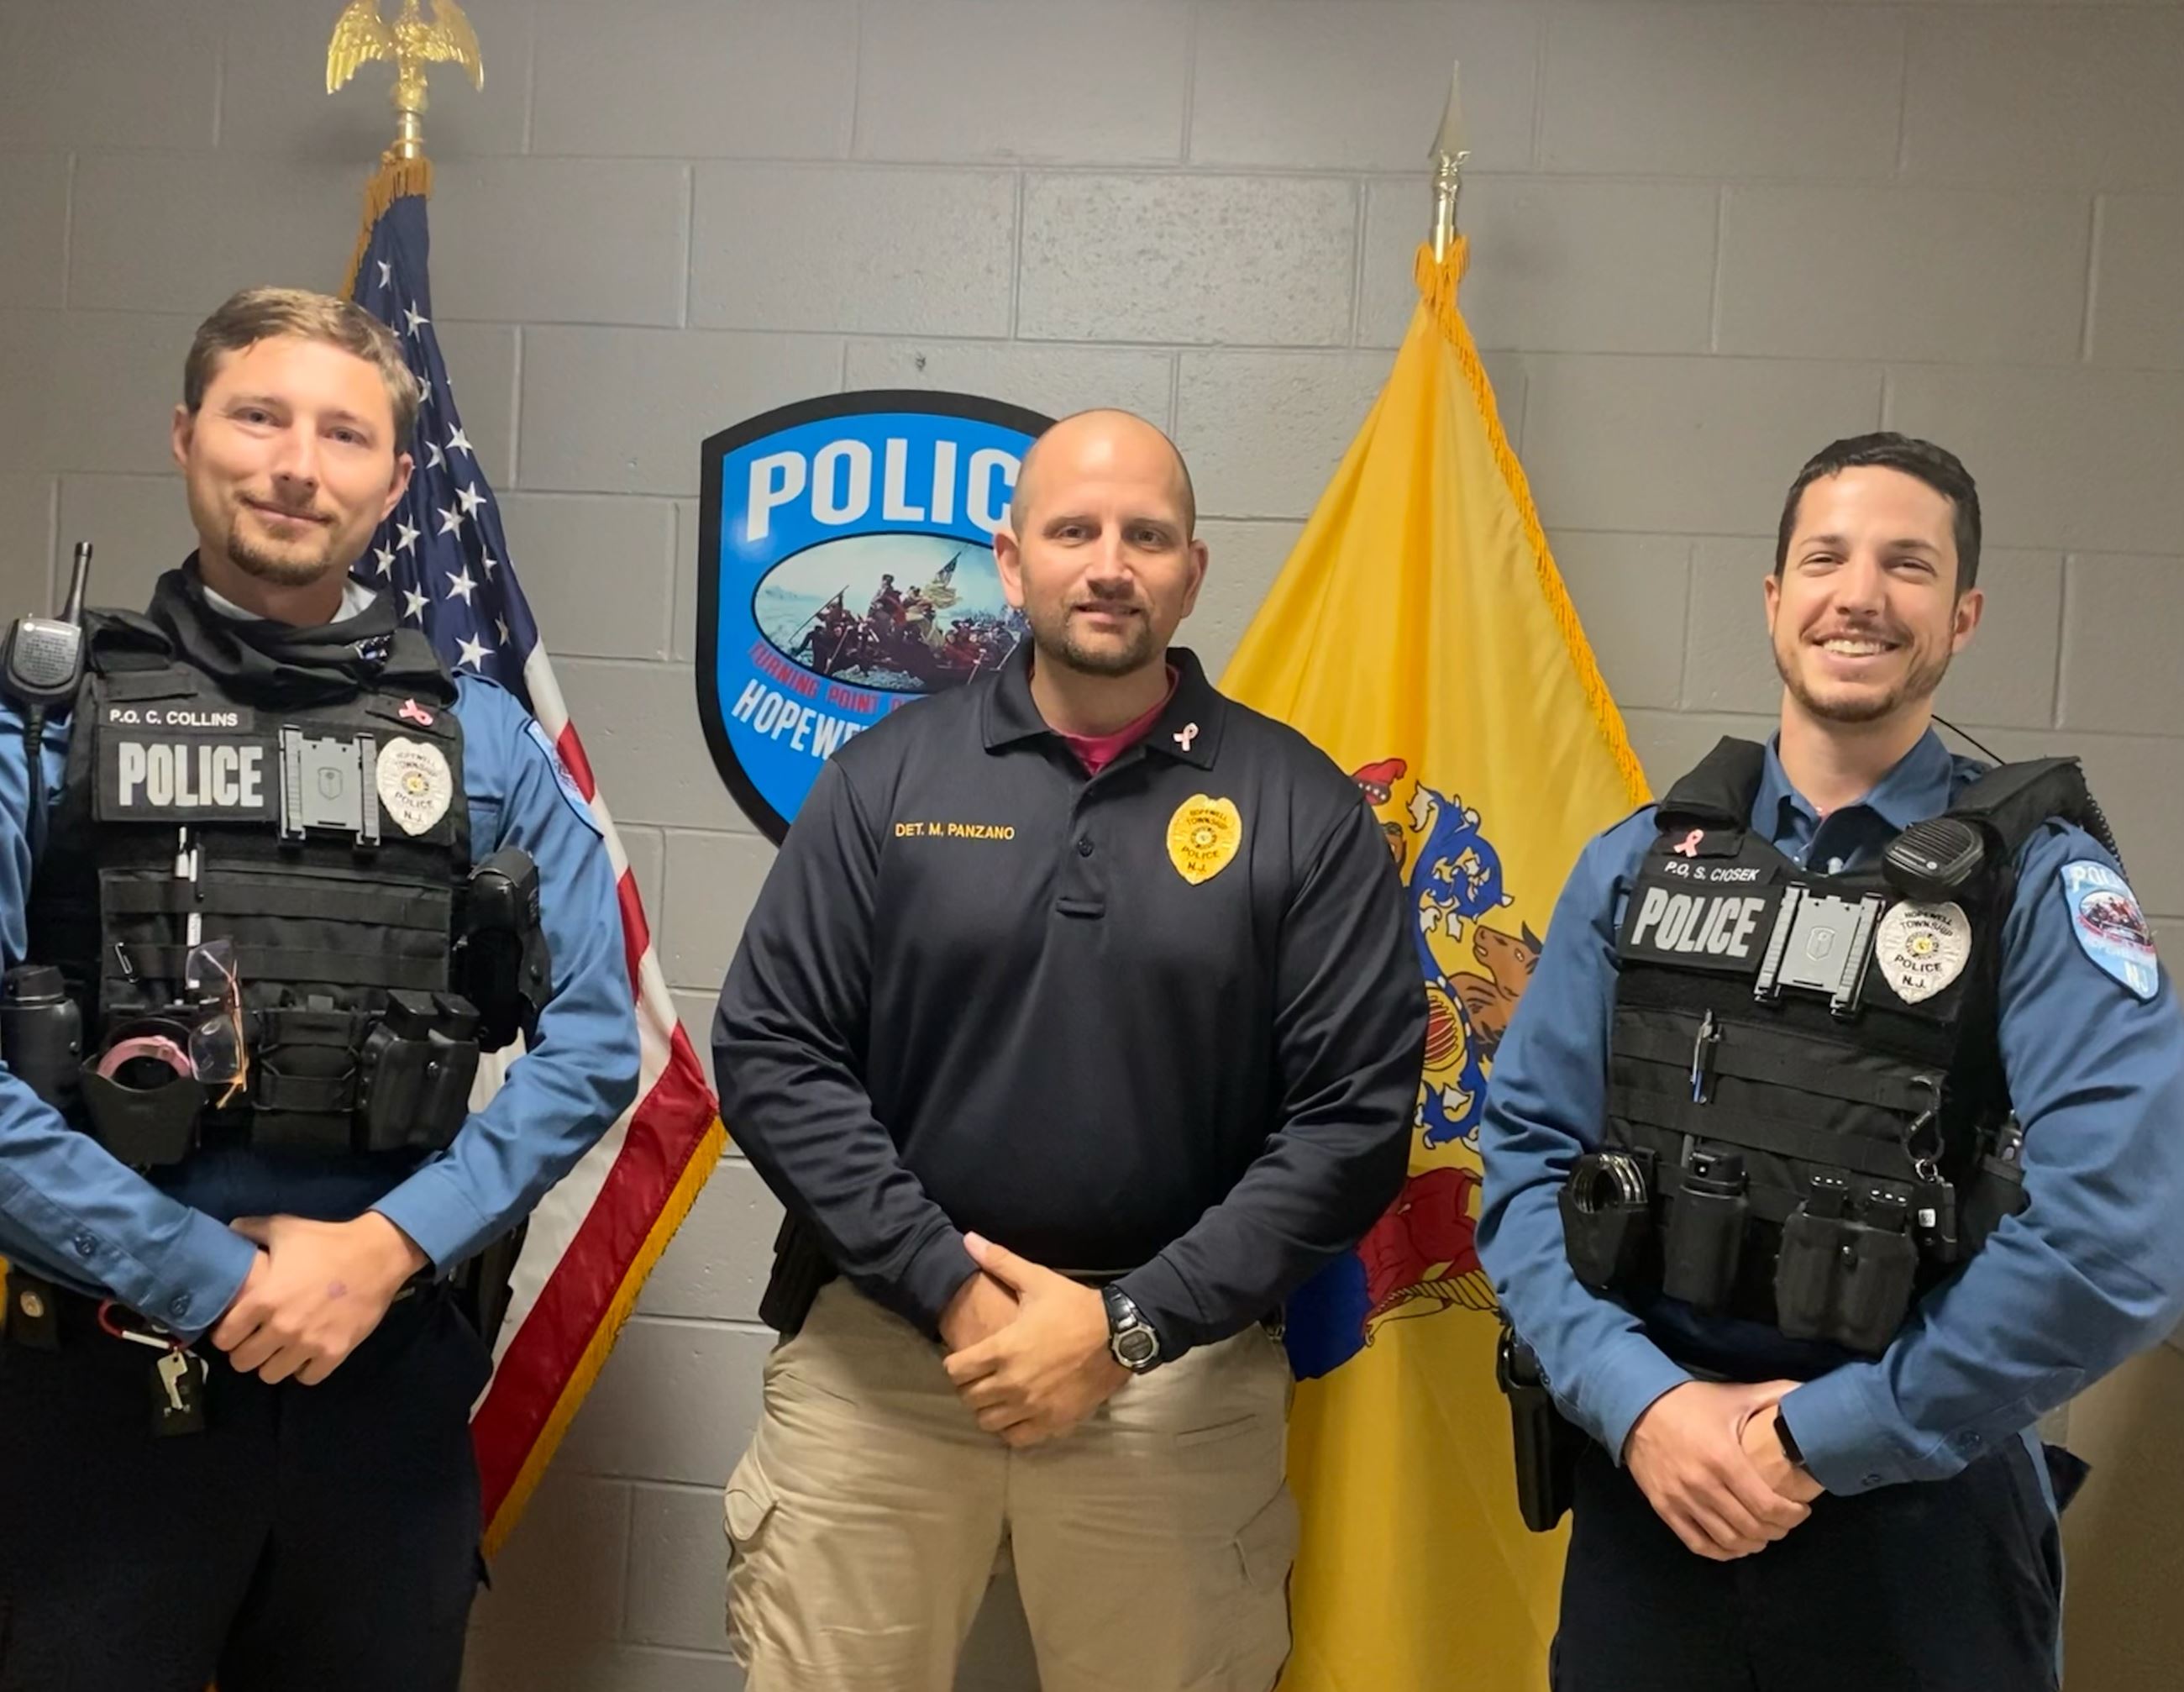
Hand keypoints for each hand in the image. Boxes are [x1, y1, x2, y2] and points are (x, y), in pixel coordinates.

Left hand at [210, 1212, 428, 1385]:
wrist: (378, 1253)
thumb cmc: (328, 1241)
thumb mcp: (285, 1228)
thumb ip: (251, 1229)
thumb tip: (229, 1229)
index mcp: (263, 1299)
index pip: (224, 1339)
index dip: (226, 1334)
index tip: (236, 1328)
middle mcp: (282, 1327)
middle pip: (243, 1362)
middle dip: (246, 1352)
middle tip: (258, 1340)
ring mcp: (309, 1343)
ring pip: (271, 1375)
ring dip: (273, 1363)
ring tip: (282, 1350)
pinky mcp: (335, 1352)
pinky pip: (307, 1378)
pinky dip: (305, 1369)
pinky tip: (308, 1354)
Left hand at [941, 1234, 1128, 1447]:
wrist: (1119, 1335)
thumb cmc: (1075, 1307)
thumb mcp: (1037, 1280)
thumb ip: (1000, 1261)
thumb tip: (968, 1238)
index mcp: (1004, 1349)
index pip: (955, 1371)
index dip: (954, 1363)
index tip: (964, 1358)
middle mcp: (1013, 1383)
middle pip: (968, 1398)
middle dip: (968, 1386)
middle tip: (979, 1375)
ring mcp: (1033, 1407)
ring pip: (988, 1421)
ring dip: (986, 1408)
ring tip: (996, 1394)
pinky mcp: (1053, 1423)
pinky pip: (1016, 1438)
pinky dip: (1010, 1428)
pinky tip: (1016, 1412)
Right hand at [1623, 1380, 1812, 1560]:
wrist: (1635, 1405)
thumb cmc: (1689, 1402)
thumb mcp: (1733, 1395)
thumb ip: (1774, 1394)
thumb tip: (1809, 1392)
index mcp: (1724, 1458)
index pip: (1767, 1505)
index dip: (1791, 1516)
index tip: (1801, 1511)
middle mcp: (1703, 1485)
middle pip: (1751, 1528)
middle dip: (1777, 1530)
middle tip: (1786, 1522)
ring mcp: (1681, 1499)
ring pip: (1728, 1541)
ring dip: (1753, 1543)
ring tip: (1763, 1533)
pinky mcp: (1664, 1507)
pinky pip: (1698, 1544)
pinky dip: (1722, 1552)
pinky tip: (1735, 1545)